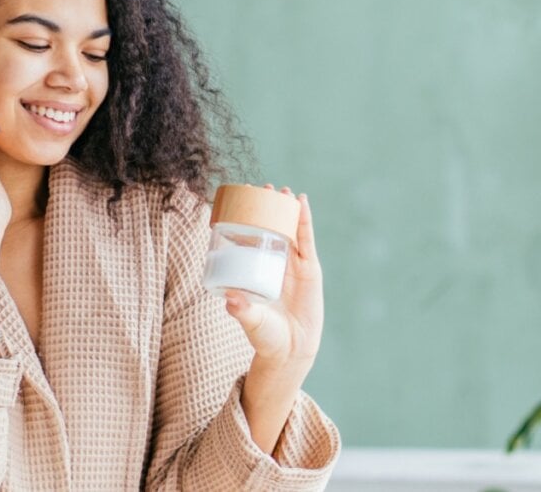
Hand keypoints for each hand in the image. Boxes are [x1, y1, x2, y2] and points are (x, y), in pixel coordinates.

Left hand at [223, 185, 323, 377]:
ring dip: (286, 209)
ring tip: (282, 190)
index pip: (248, 238)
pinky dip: (304, 221)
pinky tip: (302, 203)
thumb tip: (229, 299)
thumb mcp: (251, 320)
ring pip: (289, 231)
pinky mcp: (310, 270)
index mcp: (254, 271)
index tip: (239, 199)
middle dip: (266, 208)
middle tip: (261, 187)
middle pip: (270, 229)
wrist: (290, 352)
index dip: (246, 219)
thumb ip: (241, 310)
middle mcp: (272, 265)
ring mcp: (292, 266)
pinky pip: (306, 241)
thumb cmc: (265, 336)